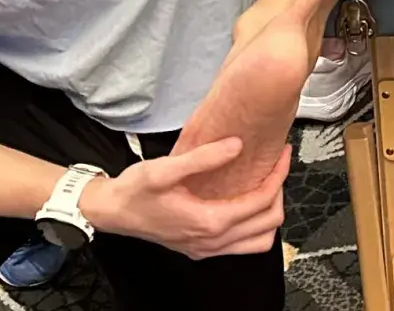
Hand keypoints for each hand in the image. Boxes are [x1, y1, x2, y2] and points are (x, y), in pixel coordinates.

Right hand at [82, 138, 289, 258]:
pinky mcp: (200, 249)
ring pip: (259, 241)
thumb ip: (204, 157)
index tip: (283, 154)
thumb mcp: (166, 168)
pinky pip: (242, 245)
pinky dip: (254, 226)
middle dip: (279, 193)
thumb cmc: (134, 191)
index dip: (278, 175)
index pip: (260, 202)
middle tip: (277, 167)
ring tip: (266, 186)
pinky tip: (246, 203)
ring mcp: (206, 249)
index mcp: (208, 221)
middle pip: (268, 224)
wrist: (111, 212)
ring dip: (269, 214)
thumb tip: (237, 145)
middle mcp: (211, 241)